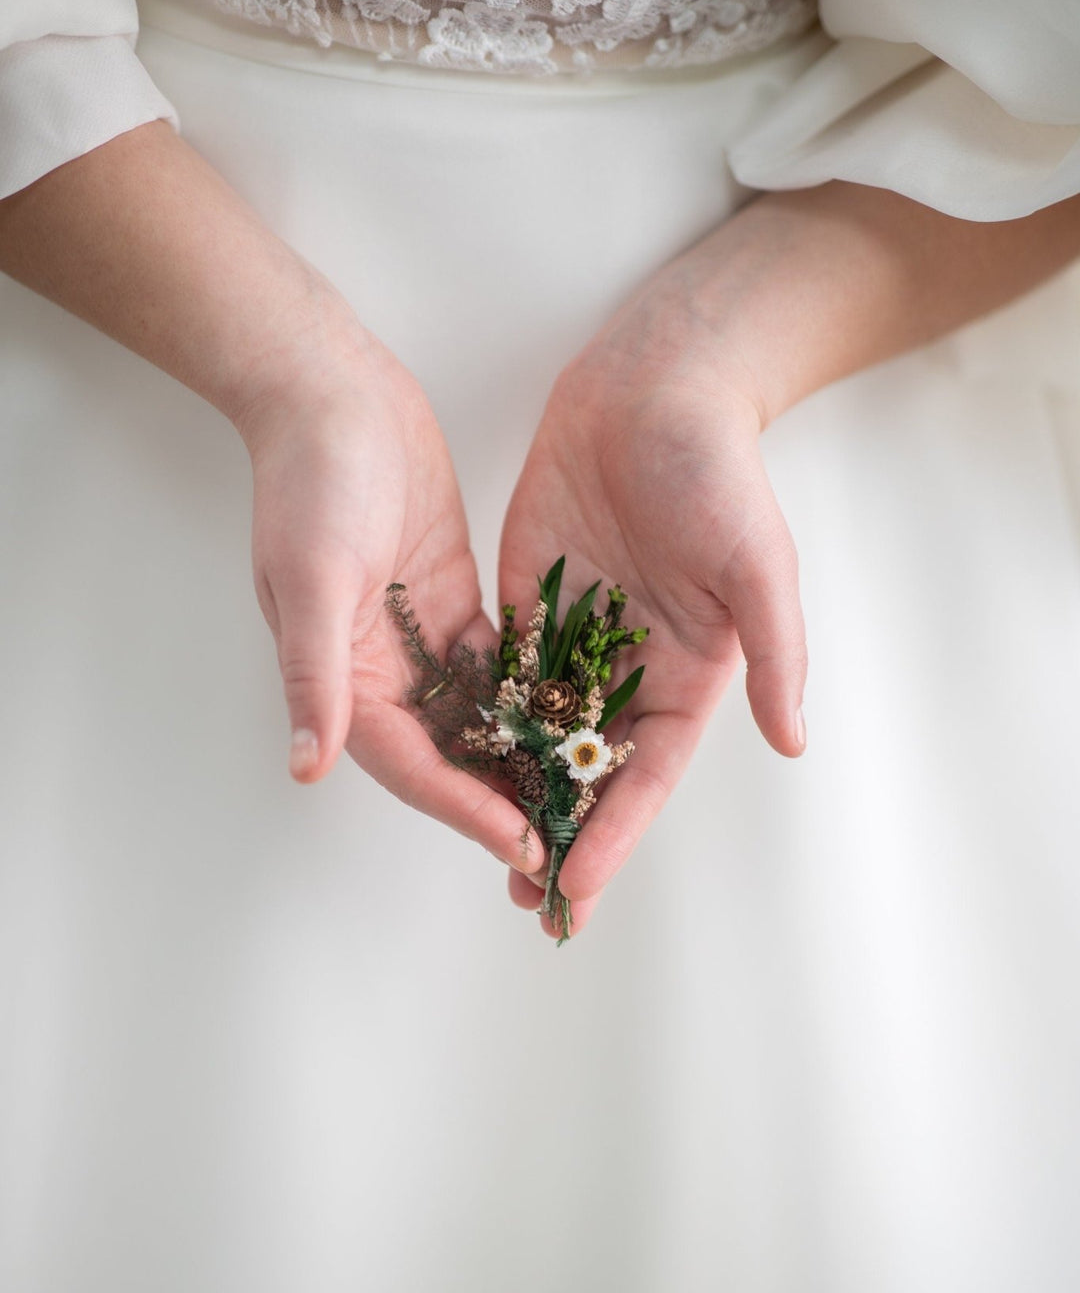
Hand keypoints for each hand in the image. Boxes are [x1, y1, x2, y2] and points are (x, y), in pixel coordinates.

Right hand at [240, 323, 546, 877]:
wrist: (332, 394)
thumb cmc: (312, 481)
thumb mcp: (312, 578)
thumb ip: (315, 673)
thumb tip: (307, 767)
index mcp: (343, 677)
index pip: (412, 766)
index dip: (467, 811)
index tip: (524, 846)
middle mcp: (379, 672)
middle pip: (449, 759)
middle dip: (501, 806)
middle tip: (565, 849)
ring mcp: (419, 639)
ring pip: (478, 721)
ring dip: (522, 763)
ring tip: (581, 804)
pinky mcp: (453, 605)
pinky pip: (497, 669)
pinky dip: (531, 700)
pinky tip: (582, 725)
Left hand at [498, 256, 806, 936]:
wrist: (652, 388)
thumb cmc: (717, 474)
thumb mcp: (758, 565)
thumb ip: (774, 655)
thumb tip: (792, 743)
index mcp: (689, 677)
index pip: (647, 776)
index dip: (615, 834)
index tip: (577, 885)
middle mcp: (631, 674)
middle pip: (591, 775)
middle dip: (562, 838)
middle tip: (525, 904)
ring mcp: (576, 644)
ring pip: (540, 741)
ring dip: (515, 800)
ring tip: (485, 859)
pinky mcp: (528, 608)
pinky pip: (501, 680)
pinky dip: (481, 730)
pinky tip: (451, 773)